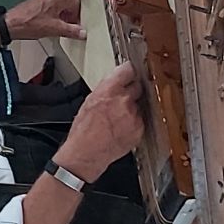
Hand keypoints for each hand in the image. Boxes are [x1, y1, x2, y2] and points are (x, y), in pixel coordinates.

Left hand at [3, 0, 86, 42]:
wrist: (10, 25)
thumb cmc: (27, 24)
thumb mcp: (54, 29)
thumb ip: (71, 30)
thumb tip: (82, 32)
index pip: (76, 1)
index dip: (79, 13)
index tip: (78, 23)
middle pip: (68, 2)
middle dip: (72, 14)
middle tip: (71, 26)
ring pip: (59, 5)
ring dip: (63, 16)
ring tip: (60, 27)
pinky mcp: (36, 5)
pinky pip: (51, 8)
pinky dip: (54, 16)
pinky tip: (50, 25)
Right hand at [55, 62, 143, 181]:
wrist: (86, 153)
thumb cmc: (83, 131)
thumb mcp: (89, 101)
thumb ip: (106, 89)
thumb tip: (115, 83)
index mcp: (109, 90)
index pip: (128, 70)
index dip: (128, 71)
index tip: (130, 72)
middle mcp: (124, 100)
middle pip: (137, 86)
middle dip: (131, 91)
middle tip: (122, 99)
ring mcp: (133, 115)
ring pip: (138, 104)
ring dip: (132, 109)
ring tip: (118, 119)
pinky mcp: (139, 128)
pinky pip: (141, 120)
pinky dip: (134, 123)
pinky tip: (121, 129)